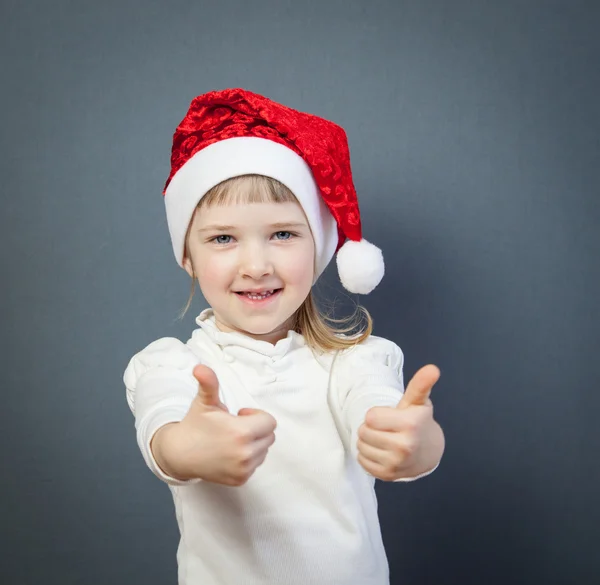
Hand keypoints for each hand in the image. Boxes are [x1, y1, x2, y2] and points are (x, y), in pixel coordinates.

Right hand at [152, 364, 276, 485]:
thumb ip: (209, 383)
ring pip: (263, 451)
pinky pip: (256, 465)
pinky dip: (248, 458)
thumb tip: (200, 367)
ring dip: (254, 444)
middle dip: (256, 429)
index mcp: (241, 432)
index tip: (239, 415)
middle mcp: (246, 454)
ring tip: (232, 440)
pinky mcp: (241, 480)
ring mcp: (244, 469)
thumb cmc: (195, 424)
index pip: (269, 422)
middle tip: (235, 427)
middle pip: (269, 436)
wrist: (179, 454)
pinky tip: (230, 453)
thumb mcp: (204, 402)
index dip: (255, 416)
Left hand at [356, 364, 444, 480]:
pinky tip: (380, 451)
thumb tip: (432, 368)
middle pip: (363, 432)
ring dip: (367, 441)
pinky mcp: (387, 476)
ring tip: (383, 438)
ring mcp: (395, 463)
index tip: (388, 416)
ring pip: (361, 446)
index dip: (376, 414)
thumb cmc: (418, 422)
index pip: (370, 417)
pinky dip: (367, 455)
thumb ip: (420, 384)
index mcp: (410, 425)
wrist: (428, 453)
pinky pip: (362, 461)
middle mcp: (404, 446)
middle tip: (385, 428)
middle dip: (370, 427)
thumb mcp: (418, 402)